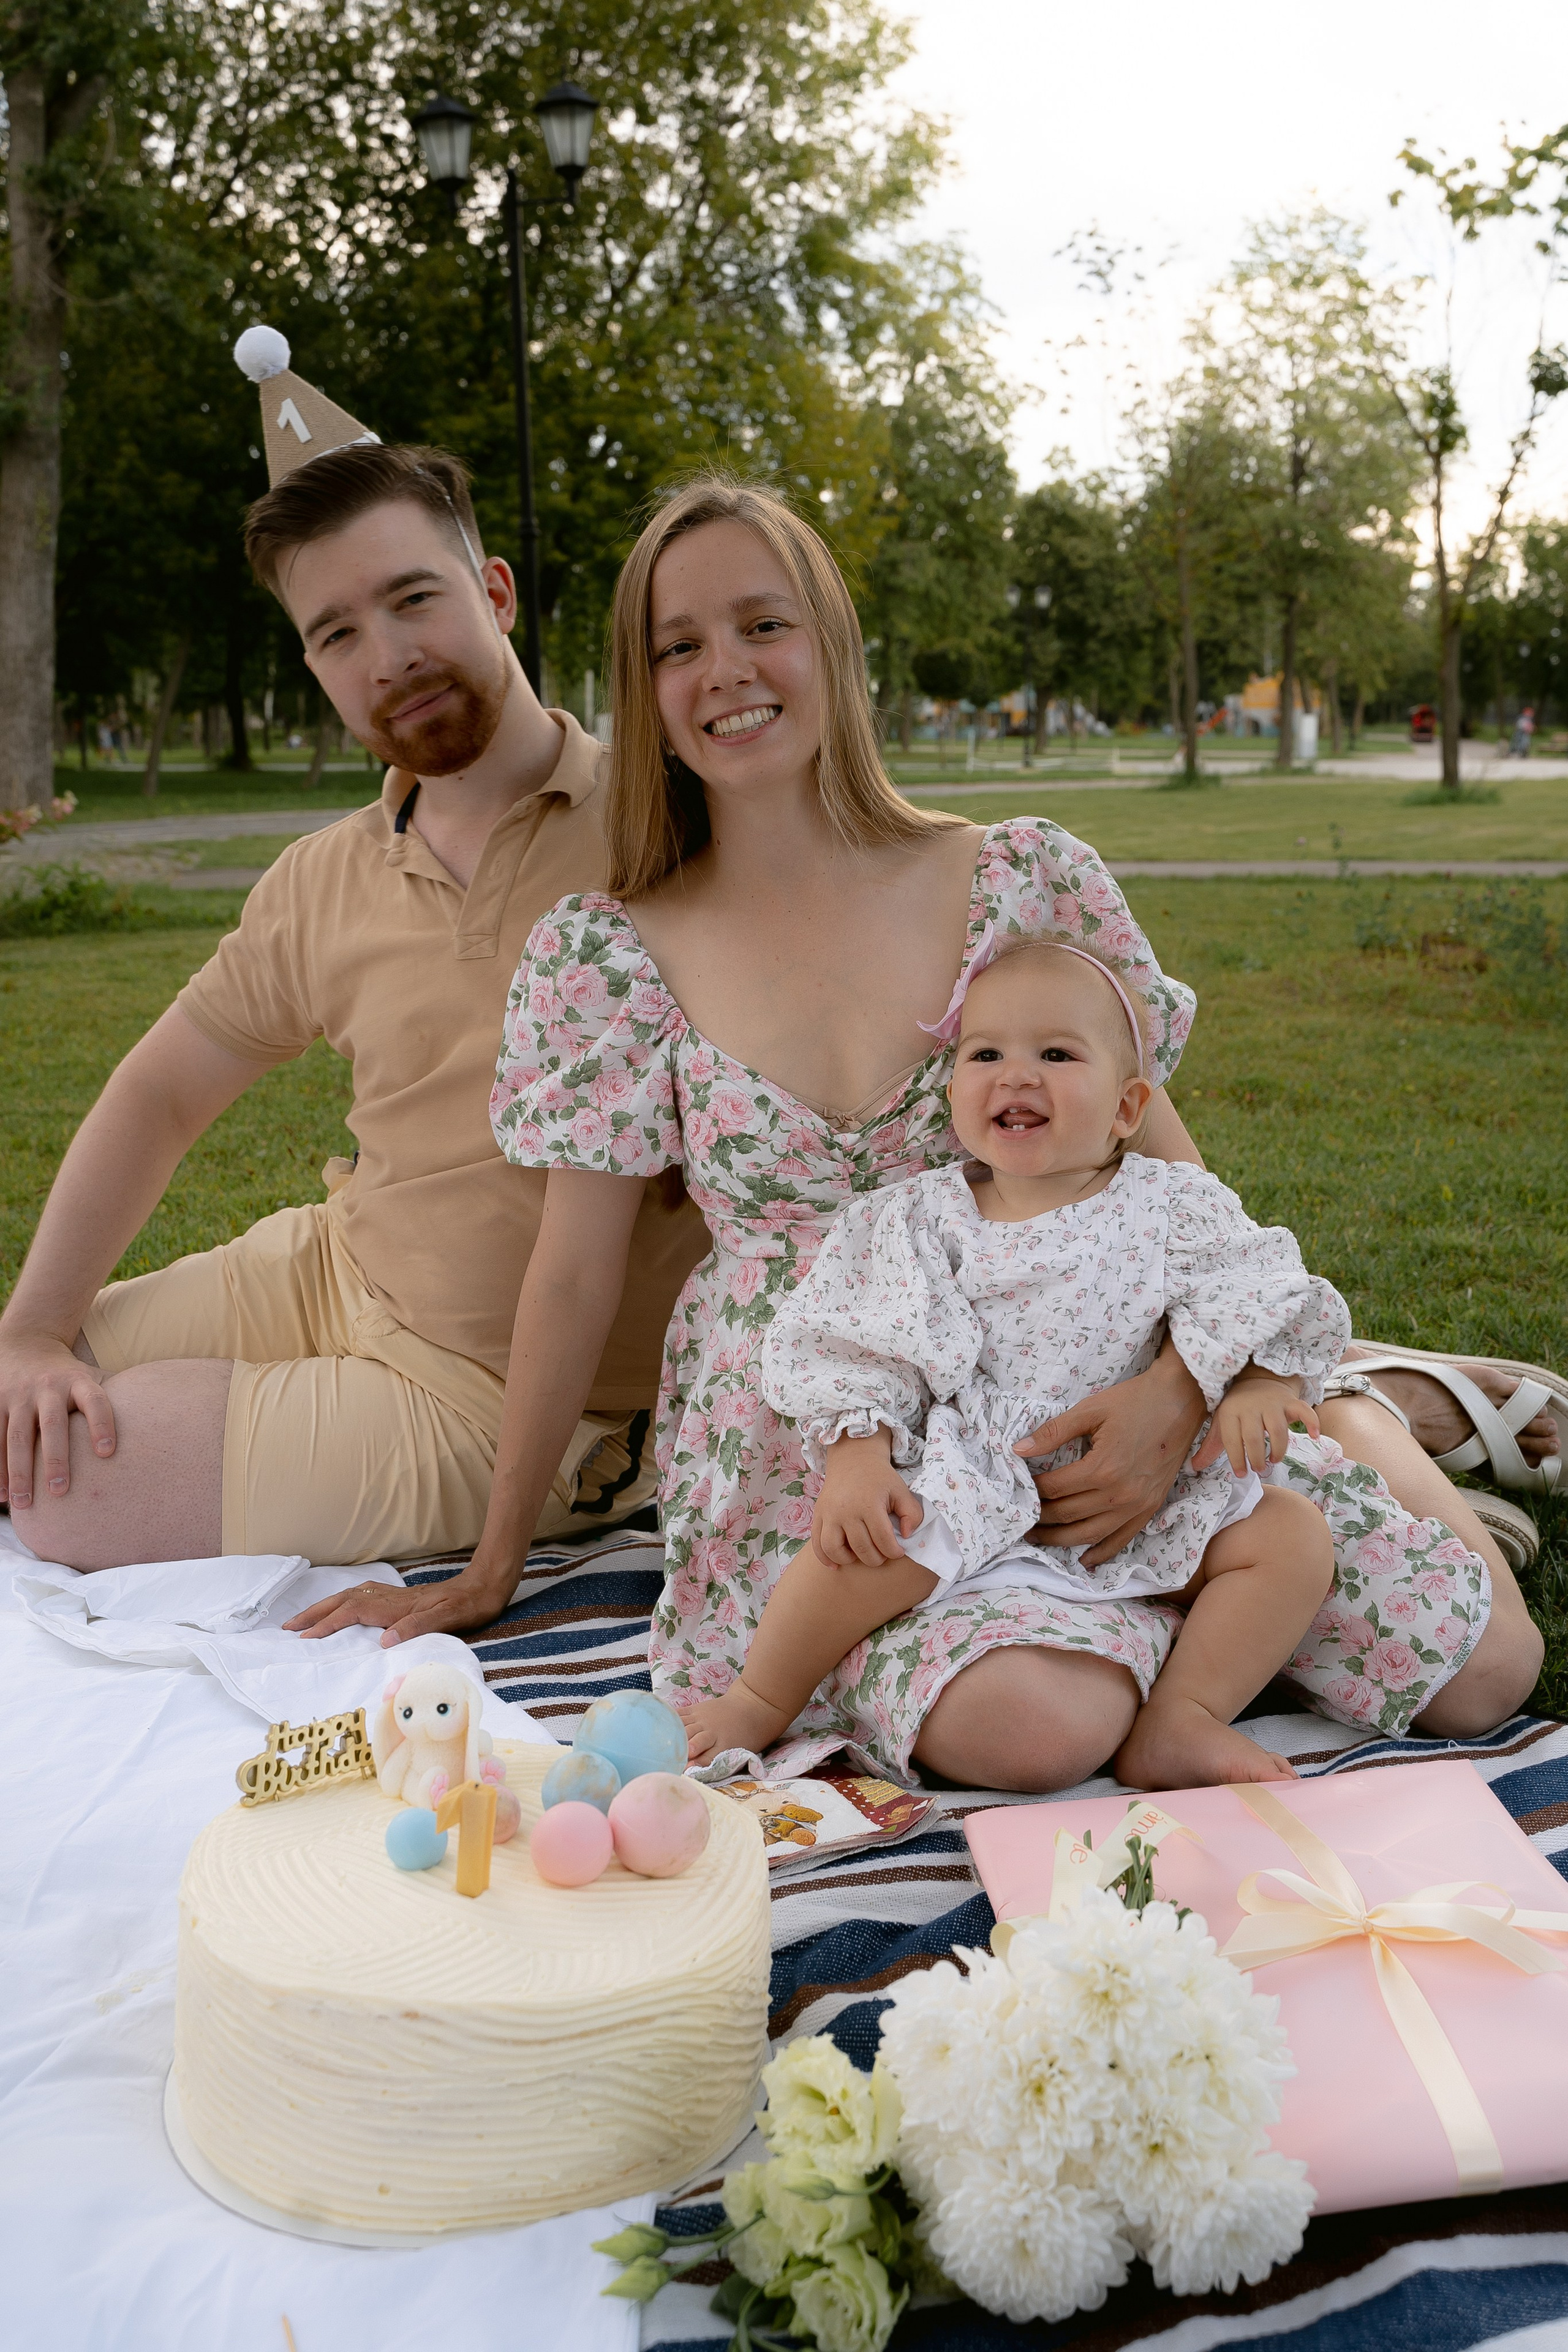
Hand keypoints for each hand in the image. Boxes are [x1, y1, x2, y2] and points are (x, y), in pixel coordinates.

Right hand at [0, 1330, 116, 1509]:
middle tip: (60, 1490)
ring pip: (17, 1437)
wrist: (26, 1344)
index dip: (103, 1424)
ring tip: (25, 1505)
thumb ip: (118, 1398)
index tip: (108, 1453)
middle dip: (55, 1458)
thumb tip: (158, 1425)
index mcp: (78, 1382)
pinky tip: (3, 1495)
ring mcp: (19, 1397)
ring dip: (19, 1472)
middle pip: (52, 1424)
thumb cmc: (70, 1375)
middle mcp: (48, 1389)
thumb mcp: (93, 1376)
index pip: (95, 1401)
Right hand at [284, 1556, 516, 1645]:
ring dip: (326, 1606)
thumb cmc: (469, 1606)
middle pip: (344, 1601)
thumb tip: (384, 1640)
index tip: (304, 1638)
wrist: (485, 1586)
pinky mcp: (401, 1597)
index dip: (328, 1624)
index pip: (353, 1612)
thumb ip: (418, 1627)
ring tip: (304, 1619)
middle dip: (315, 1613)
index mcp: (398, 1606)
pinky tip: (342, 1606)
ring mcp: (395, 1596)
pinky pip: (363, 1596)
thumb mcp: (449, 1618)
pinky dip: (344, 1601)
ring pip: (351, 1596)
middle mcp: (391, 1598)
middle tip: (288, 1627)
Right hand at [813, 1432, 923, 1567]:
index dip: (894, 1552)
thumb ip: (912, 1513)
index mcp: (869, 1503)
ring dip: (849, 1560)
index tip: (899, 1551)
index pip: (882, 1539)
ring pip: (833, 1549)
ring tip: (860, 1555)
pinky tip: (836, 1565)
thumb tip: (907, 1535)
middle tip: (882, 1554)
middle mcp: (845, 1510)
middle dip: (876, 1558)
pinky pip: (816, 1543)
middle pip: (860, 1548)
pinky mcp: (818, 1515)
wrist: (853, 1459)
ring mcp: (828, 1513)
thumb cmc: (880, 1478)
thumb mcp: (901, 1490)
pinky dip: (825, 1558)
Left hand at [1019, 1349, 1206, 1566]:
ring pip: (1090, 1533)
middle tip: (1020, 1518)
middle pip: (1068, 1514)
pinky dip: (1102, 1552)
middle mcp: (1120, 1494)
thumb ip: (1052, 1432)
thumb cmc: (1134, 1401)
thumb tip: (1017, 1449)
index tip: (1019, 1489)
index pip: (1055, 1488)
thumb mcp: (1089, 1410)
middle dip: (1040, 1518)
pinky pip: (1122, 1539)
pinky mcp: (1151, 1508)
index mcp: (1102, 1468)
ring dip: (1061, 1539)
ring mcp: (1138, 1505)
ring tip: (1038, 1538)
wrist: (1181, 1401)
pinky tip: (1084, 1560)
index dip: (1032, 1491)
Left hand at [1194, 1374, 1317, 1476]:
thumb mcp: (1221, 1423)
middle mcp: (1251, 1406)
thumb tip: (1193, 1468)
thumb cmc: (1236, 1409)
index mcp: (1230, 1411)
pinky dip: (1312, 1423)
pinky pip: (1304, 1411)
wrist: (1256, 1379)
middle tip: (1260, 1470)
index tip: (1241, 1474)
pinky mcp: (1290, 1402)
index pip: (1232, 1439)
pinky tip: (1315, 1436)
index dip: (1236, 1459)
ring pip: (1278, 1430)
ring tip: (1274, 1460)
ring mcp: (1272, 1403)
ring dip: (1279, 1450)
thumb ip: (1210, 1447)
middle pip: (1254, 1437)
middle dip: (1257, 1458)